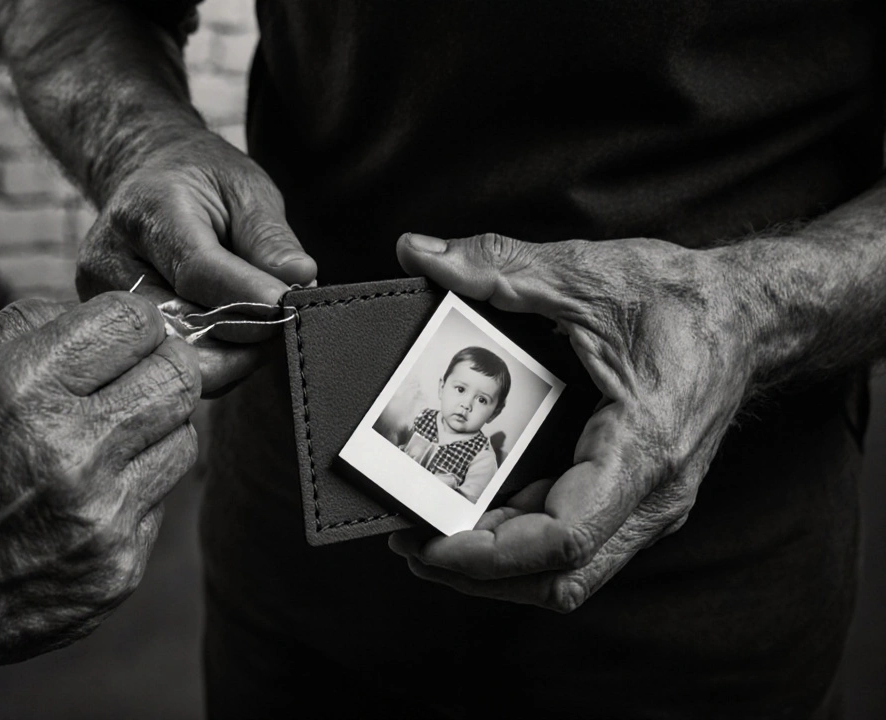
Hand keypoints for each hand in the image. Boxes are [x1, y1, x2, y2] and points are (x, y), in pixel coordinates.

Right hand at [77, 131, 317, 395]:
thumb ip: (269, 238)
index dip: (244, 297)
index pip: (195, 270)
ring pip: (172, 353)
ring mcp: (101, 301)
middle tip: (281, 328)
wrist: (147, 183)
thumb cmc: (203, 184)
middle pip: (179, 324)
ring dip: (227, 356)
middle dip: (240, 335)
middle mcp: (110, 260)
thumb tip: (299, 280)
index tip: (285, 310)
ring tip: (260, 333)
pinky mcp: (108, 331)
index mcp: (146, 211)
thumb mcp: (245, 190)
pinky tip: (232, 343)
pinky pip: (164, 364)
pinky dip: (208, 363)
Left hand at [389, 232, 756, 611]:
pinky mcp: (637, 499)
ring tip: (427, 535)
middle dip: (476, 573)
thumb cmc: (683, 299)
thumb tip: (419, 252)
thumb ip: (499, 265)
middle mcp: (654, 495)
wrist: (749, 315)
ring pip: (567, 573)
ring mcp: (649, 505)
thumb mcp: (587, 272)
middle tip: (407, 543)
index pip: (565, 538)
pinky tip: (473, 515)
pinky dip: (519, 541)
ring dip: (496, 566)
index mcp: (644, 448)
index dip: (489, 555)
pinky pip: (575, 544)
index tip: (428, 545)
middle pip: (560, 577)